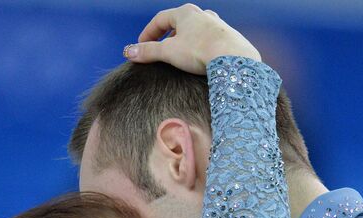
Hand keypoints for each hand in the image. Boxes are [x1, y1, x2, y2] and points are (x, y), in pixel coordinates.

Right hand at [123, 3, 260, 73]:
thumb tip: (129, 52)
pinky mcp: (227, 38)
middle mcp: (202, 15)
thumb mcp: (168, 52)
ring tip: (178, 55)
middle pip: (178, 23)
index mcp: (186, 13)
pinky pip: (208, 40)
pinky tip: (198, 60)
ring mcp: (216, 25)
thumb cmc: (200, 51)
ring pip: (195, 31)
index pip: (160, 19)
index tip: (141, 45)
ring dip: (183, 41)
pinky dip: (198, 48)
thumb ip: (148, 52)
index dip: (148, 33)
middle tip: (158, 50)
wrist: (233, 58)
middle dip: (166, 36)